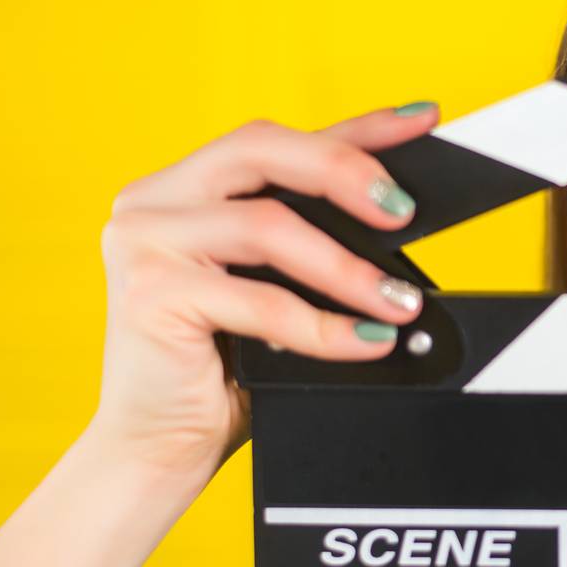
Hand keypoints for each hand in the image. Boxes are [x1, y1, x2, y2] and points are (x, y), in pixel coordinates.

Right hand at [85, 106, 434, 481]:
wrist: (158, 448)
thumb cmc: (222, 371)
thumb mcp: (277, 291)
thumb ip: (312, 249)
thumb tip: (398, 223)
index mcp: (187, 187)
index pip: (283, 142)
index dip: (357, 127)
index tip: (422, 118)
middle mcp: (157, 199)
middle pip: (262, 150)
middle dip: (346, 172)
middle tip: (404, 211)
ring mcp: (144, 241)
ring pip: (266, 225)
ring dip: (345, 267)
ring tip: (397, 300)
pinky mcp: (148, 293)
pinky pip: (261, 300)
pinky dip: (323, 325)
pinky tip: (366, 341)